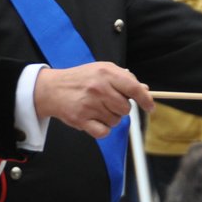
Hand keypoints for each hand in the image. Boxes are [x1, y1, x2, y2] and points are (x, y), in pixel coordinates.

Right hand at [33, 63, 150, 138]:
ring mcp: (89, 104)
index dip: (146, 100)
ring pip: (116, 121)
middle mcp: (98, 88)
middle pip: (126, 109)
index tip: (150, 107)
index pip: (134, 88)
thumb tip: (145, 90)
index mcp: (105, 73)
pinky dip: (102, 129)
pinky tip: (93, 119)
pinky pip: (104, 132)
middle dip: (120, 108)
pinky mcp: (81, 119)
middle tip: (108, 102)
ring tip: (97, 109)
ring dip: (110, 118)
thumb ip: (124, 78)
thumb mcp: (101, 70)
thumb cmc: (79, 79)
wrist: (52, 89)